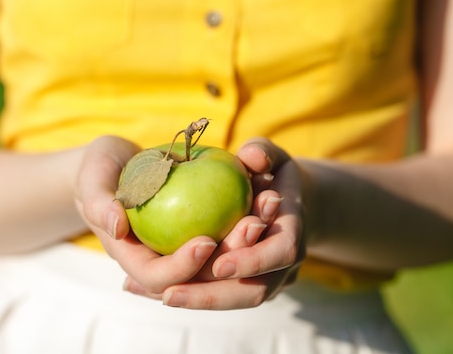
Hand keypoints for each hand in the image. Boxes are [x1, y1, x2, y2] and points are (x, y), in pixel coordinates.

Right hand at [74, 136, 262, 293]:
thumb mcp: (92, 177)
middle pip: (198, 274)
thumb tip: (116, 226)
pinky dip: (246, 213)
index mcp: (132, 256)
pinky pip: (227, 227)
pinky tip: (265, 191)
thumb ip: (98, 202)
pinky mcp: (199, 225)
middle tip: (253, 225)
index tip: (206, 241)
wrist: (116, 161)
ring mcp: (182, 244)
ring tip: (267, 204)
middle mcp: (160, 258)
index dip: (183, 267)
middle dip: (230, 256)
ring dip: (248, 236)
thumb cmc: (99, 167)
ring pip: (221, 254)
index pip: (158, 277)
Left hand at [126, 138, 306, 309]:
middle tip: (171, 294)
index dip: (252, 261)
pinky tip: (159, 291)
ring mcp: (269, 279)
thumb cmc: (271, 172)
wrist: (285, 201)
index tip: (219, 264)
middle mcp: (285, 264)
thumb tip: (251, 156)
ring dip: (198, 300)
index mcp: (293, 229)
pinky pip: (222, 295)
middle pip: (254, 291)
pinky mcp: (248, 285)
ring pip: (235, 300)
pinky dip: (194, 294)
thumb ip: (262, 151)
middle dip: (213, 296)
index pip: (280, 252)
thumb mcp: (271, 155)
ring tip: (161, 295)